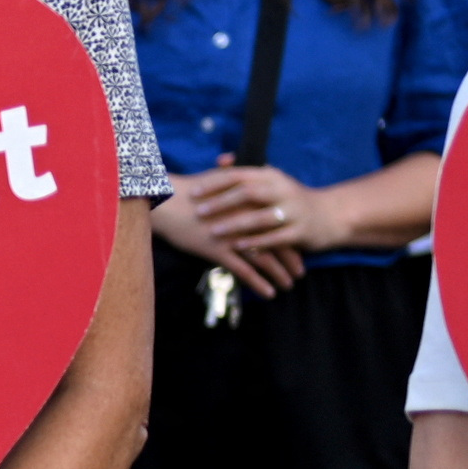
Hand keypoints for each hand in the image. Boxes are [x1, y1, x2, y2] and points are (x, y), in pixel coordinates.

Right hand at [157, 165, 310, 297]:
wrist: (167, 200)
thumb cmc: (190, 191)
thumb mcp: (217, 179)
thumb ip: (234, 180)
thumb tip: (238, 175)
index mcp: (251, 202)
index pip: (279, 223)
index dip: (290, 238)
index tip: (298, 249)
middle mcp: (248, 220)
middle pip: (278, 241)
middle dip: (291, 259)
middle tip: (300, 272)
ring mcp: (234, 236)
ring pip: (265, 258)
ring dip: (279, 274)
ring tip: (288, 286)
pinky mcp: (219, 250)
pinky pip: (244, 271)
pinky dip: (259, 283)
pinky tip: (268, 293)